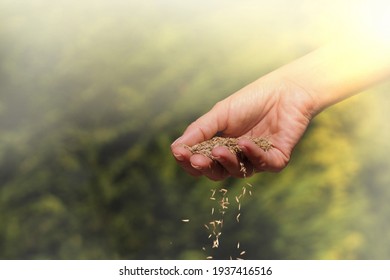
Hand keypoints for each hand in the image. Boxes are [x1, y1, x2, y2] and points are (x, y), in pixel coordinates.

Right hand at [171, 76, 316, 180]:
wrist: (285, 90)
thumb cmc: (250, 100)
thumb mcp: (219, 114)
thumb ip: (199, 131)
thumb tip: (174, 149)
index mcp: (222, 146)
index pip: (202, 162)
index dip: (190, 161)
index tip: (180, 154)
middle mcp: (238, 157)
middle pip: (218, 172)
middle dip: (206, 167)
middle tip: (196, 160)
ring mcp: (257, 160)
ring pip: (238, 171)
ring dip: (227, 161)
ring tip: (219, 150)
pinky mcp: (276, 159)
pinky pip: (263, 164)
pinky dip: (253, 155)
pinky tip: (244, 144)